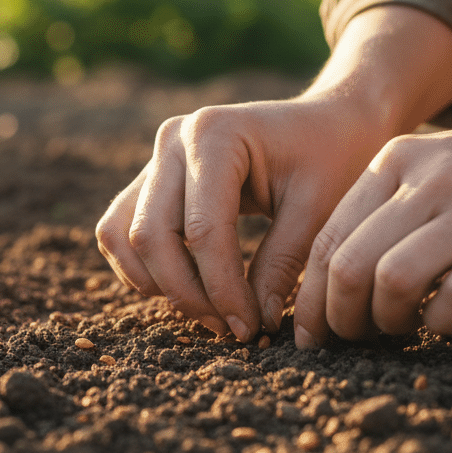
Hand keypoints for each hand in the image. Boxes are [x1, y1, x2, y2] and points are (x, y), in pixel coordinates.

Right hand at [97, 94, 392, 339]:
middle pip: (151, 235)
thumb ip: (282, 264)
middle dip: (187, 294)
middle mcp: (174, 139)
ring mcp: (157, 157)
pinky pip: (120, 231)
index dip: (221, 288)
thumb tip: (253, 324)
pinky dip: (142, 269)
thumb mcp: (319, 209)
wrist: (326, 124)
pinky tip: (189, 290)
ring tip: (209, 312)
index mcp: (216, 134)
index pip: (202, 229)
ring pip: (123, 236)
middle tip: (230, 328)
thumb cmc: (330, 159)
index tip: (249, 327)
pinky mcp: (151, 179)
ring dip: (157, 285)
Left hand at [293, 48, 451, 346]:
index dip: (310, 295)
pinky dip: (439, 325)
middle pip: (350, 264)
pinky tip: (443, 327)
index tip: (309, 332)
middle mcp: (430, 181)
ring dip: (384, 322)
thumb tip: (332, 285)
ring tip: (395, 332)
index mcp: (398, 161)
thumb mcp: (435, 168)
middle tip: (347, 342)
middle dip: (337, 317)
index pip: (330, 237)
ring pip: (393, 281)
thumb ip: (386, 211)